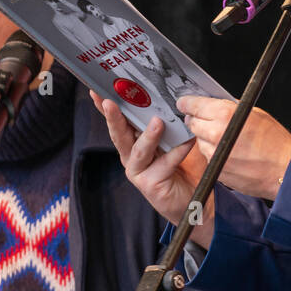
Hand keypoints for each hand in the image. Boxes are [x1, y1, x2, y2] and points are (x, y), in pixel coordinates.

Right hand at [91, 91, 212, 247]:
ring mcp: (139, 172)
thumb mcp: (172, 139)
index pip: (118, 122)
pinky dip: (177, 151)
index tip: (96, 91)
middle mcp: (131, 157)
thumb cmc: (183, 167)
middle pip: (119, 134)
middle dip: (113, 117)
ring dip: (148, 135)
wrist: (194, 199)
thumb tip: (168, 97)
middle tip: (109, 102)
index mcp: (132, 143)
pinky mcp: (151, 184)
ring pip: (139, 150)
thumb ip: (166, 123)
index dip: (105, 107)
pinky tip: (187, 141)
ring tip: (157, 122)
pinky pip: (165, 164)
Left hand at [177, 96, 290, 200]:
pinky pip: (208, 157)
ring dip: (205, 138)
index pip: (194, 105)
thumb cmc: (275, 141)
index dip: (187, 103)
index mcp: (225, 114)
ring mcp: (214, 154)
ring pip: (199, 141)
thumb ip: (230, 108)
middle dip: (196, 120)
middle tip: (203, 119)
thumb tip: (214, 105)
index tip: (184, 103)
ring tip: (224, 138)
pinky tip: (229, 152)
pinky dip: (213, 153)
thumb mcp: (255, 113)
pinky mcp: (216, 170)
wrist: (286, 170)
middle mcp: (216, 133)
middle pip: (192, 123)